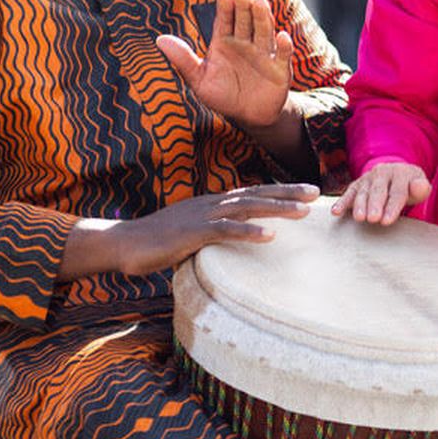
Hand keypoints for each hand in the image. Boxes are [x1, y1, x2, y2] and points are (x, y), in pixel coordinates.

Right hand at [62, 183, 318, 280]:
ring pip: (246, 207)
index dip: (279, 191)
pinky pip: (224, 231)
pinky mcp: (191, 233)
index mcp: (212, 204)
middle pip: (256, 194)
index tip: (306, 191)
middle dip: (287, 193)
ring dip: (277, 208)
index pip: (252, 193)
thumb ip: (212, 236)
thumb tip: (231, 247)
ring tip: (304, 211)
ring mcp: (201, 216)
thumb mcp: (190, 236)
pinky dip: (248, 231)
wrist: (121, 243)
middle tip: (316, 193)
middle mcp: (211, 204)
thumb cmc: (155, 243)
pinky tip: (270, 236)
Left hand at [157, 0, 292, 130]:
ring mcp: (264, 55)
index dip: (225, 8)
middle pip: (246, 22)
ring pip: (264, 32)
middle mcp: (245, 44)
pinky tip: (282, 37)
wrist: (248, 116)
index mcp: (225, 43)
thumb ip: (183, 60)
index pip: (225, 21)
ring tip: (260, 2)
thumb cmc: (221, 96)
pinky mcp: (280, 69)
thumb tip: (160, 39)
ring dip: (263, 18)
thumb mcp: (198, 80)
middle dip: (244, 7)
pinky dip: (285, 47)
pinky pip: (283, 56)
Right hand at [332, 160, 432, 224]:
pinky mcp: (356, 184)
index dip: (392, 206)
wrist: (396, 174)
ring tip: (359, 218)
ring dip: (360, 205)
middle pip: (378, 190)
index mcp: (401, 173)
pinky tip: (336, 212)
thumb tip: (420, 186)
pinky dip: (342, 202)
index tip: (387, 220)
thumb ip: (421, 188)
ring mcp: (368, 178)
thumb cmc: (410, 187)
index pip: (397, 191)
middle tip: (373, 219)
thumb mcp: (419, 187)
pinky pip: (348, 193)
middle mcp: (383, 172)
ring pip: (363, 192)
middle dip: (375, 205)